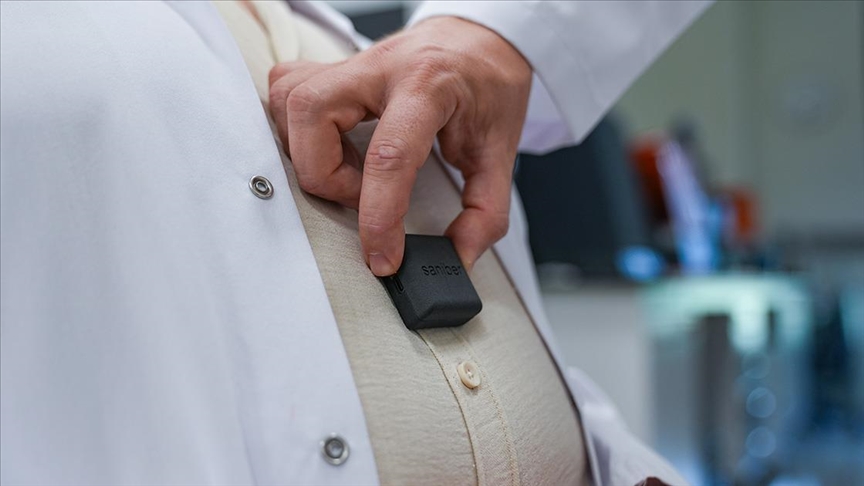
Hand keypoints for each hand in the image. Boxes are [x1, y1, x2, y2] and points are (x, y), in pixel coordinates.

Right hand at [269, 16, 531, 275]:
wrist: (481, 40)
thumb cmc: (489, 87)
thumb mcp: (501, 153)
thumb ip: (485, 212)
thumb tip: (459, 256)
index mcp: (429, 86)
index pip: (388, 155)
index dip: (379, 217)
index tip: (383, 257)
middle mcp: (381, 67)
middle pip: (312, 115)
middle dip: (327, 177)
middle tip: (361, 196)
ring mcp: (352, 63)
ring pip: (290, 101)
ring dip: (307, 153)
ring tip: (348, 172)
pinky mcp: (334, 69)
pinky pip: (287, 90)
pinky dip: (296, 128)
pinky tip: (328, 147)